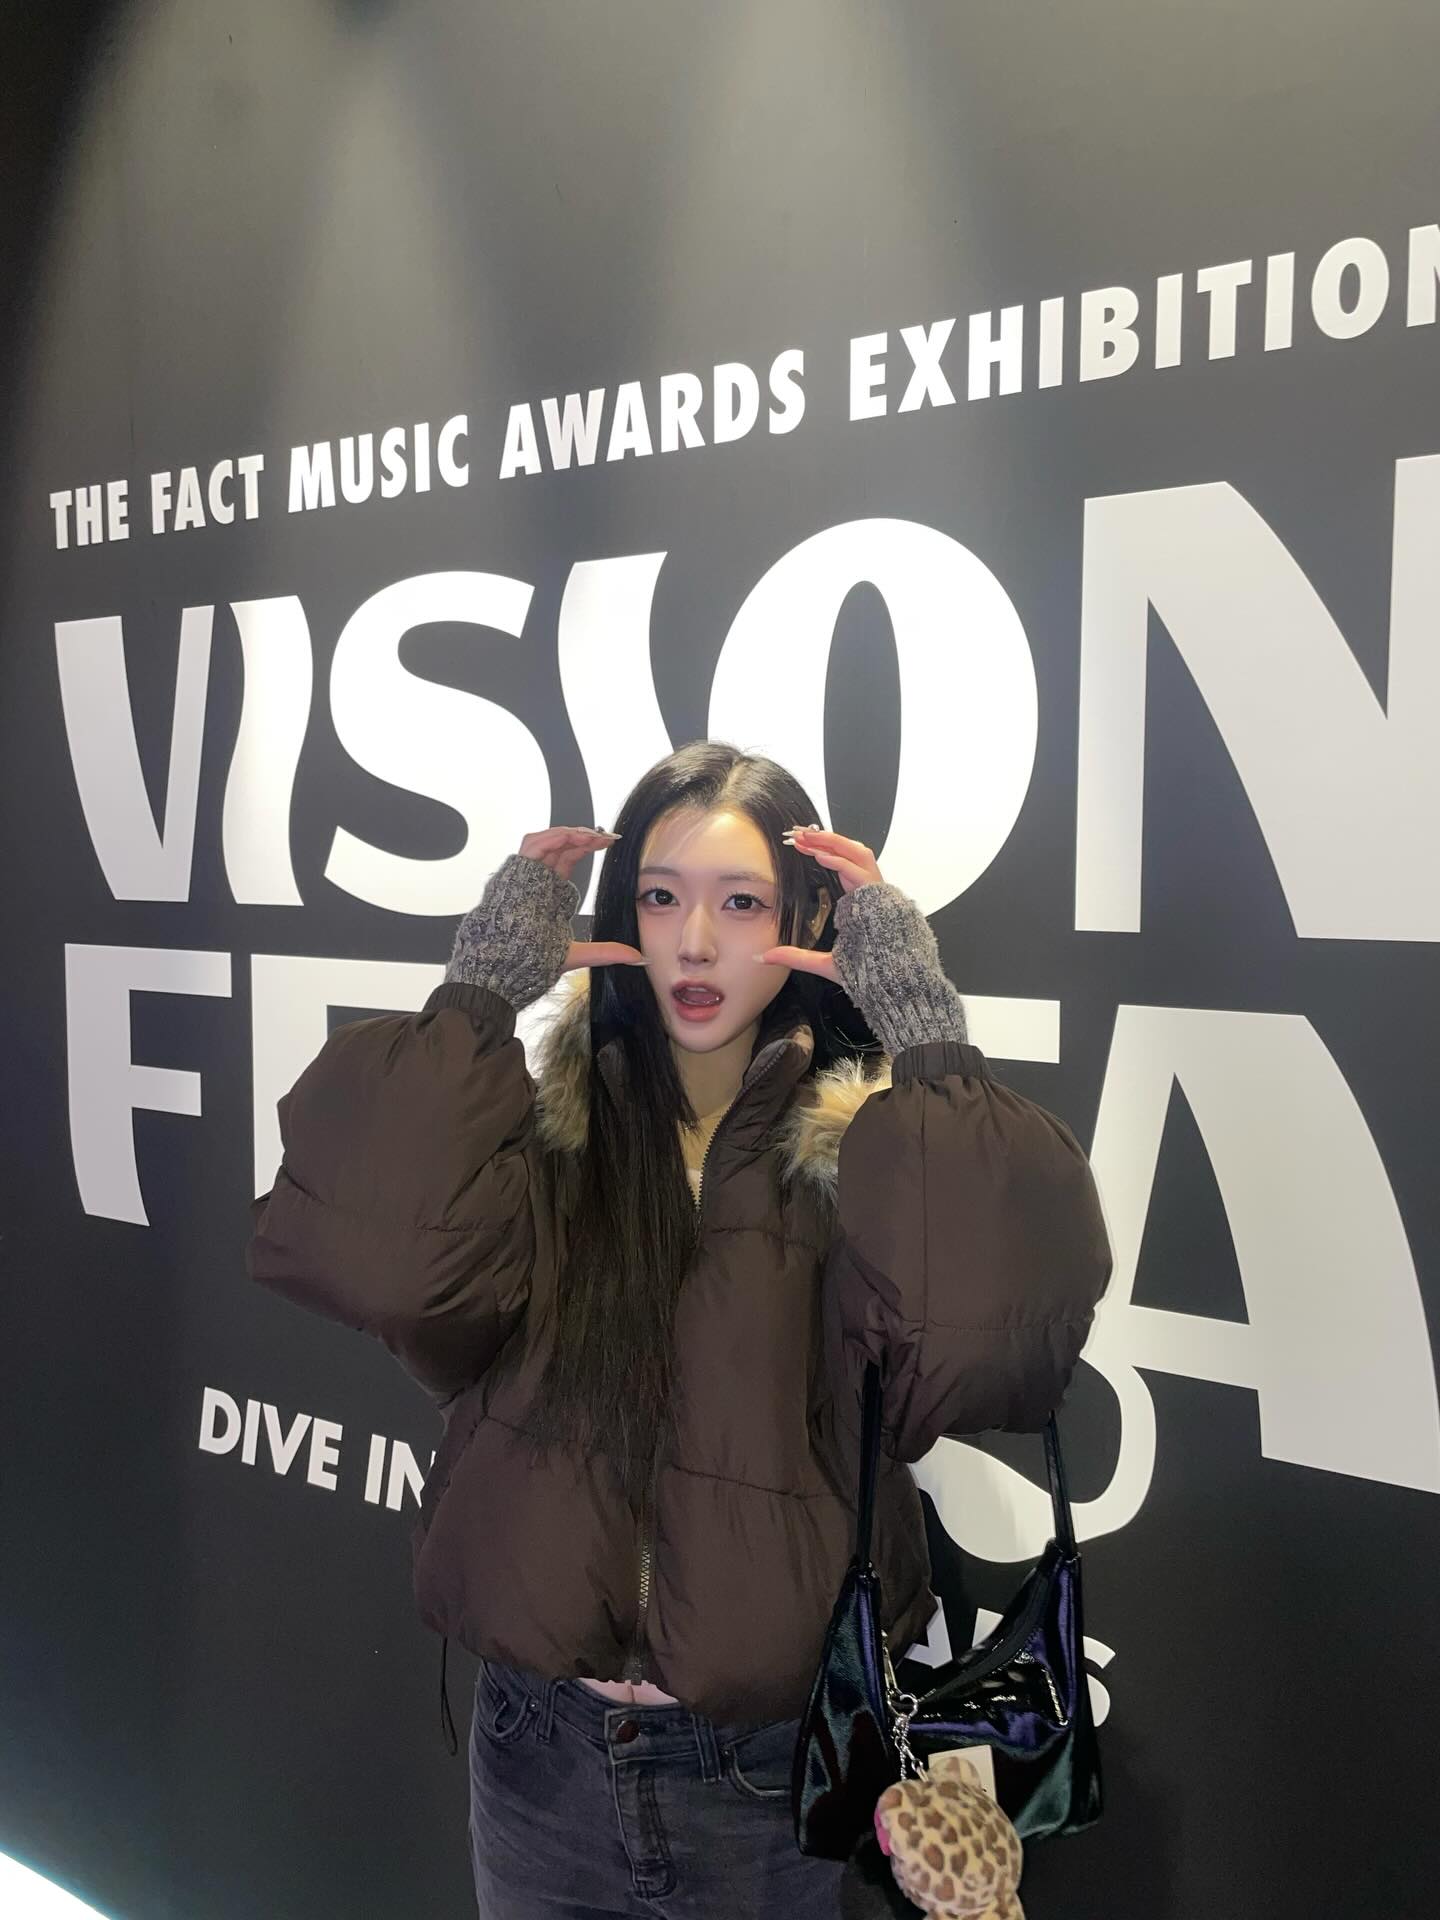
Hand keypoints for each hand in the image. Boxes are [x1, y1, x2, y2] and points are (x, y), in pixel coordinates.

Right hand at [516, 827, 647, 972]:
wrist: (502, 969)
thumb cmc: (528, 964)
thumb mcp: (578, 954)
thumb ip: (607, 952)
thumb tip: (638, 957)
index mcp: (548, 894)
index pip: (568, 859)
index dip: (587, 847)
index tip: (610, 842)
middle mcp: (536, 882)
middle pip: (560, 846)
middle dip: (584, 837)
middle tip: (607, 836)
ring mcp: (524, 877)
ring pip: (545, 841)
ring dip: (569, 833)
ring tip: (592, 835)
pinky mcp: (514, 874)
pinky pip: (531, 845)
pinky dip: (551, 837)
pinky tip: (571, 836)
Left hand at [758, 827, 883, 981]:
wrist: (892, 987)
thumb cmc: (867, 975)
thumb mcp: (822, 963)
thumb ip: (794, 956)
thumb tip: (763, 956)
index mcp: (859, 903)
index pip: (841, 866)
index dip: (821, 851)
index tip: (798, 844)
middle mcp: (870, 895)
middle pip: (851, 852)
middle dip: (825, 839)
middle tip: (798, 833)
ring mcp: (877, 895)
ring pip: (859, 854)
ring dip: (833, 842)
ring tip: (808, 837)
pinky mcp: (881, 900)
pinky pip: (861, 873)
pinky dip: (841, 862)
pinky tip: (821, 855)